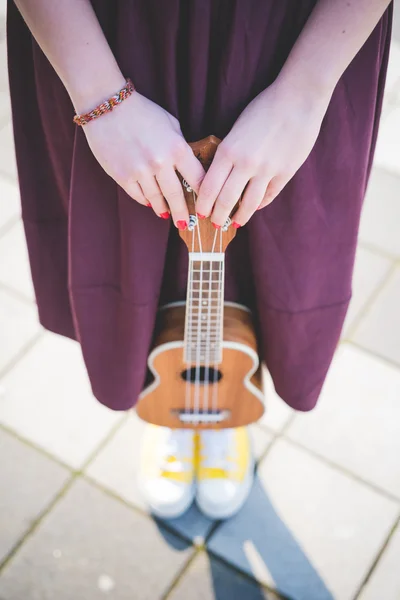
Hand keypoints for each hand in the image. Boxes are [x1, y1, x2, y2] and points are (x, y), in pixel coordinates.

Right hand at [82, 89, 205, 227]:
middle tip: (186, 224)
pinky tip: (150, 203)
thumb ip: (180, 146)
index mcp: (176, 148)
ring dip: (163, 209)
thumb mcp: (170, 124)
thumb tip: (187, 168)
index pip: (197, 179)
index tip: (206, 205)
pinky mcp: (122, 176)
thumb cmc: (142, 112)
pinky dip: (146, 201)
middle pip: (177, 196)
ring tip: (167, 214)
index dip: (204, 195)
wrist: (107, 105)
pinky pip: (138, 196)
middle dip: (183, 213)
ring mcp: (140, 171)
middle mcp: (160, 162)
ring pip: (157, 199)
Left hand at [195, 80, 329, 226]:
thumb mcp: (237, 129)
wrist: (298, 98)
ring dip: (239, 217)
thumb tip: (221, 178)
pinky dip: (260, 204)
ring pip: (248, 204)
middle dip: (217, 216)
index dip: (203, 204)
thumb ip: (229, 154)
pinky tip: (255, 207)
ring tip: (235, 223)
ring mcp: (266, 170)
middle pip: (226, 200)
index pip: (209, 187)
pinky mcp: (285, 173)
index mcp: (228, 150)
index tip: (200, 212)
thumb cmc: (264, 108)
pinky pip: (268, 196)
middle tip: (214, 223)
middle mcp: (245, 164)